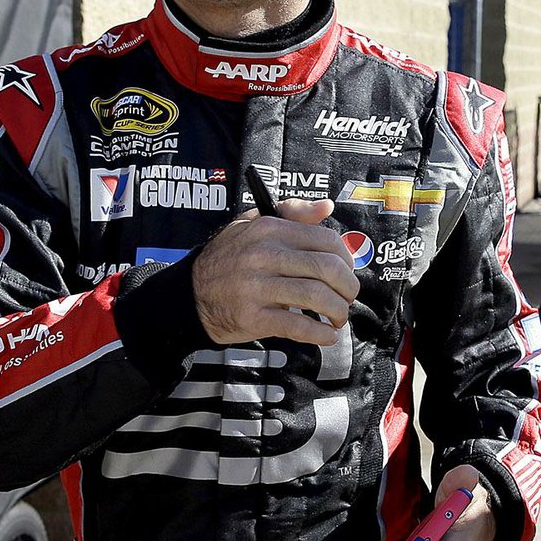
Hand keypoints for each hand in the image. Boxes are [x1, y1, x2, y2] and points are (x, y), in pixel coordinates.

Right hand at [192, 198, 359, 345]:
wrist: (192, 294)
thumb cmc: (229, 258)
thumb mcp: (253, 224)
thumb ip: (291, 213)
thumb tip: (326, 206)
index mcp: (269, 229)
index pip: (326, 239)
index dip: (347, 258)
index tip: (347, 271)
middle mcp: (263, 255)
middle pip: (327, 269)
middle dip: (348, 287)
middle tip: (348, 297)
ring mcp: (256, 287)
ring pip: (316, 297)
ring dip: (338, 311)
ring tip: (338, 316)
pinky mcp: (252, 317)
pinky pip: (297, 326)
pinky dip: (320, 333)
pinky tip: (326, 334)